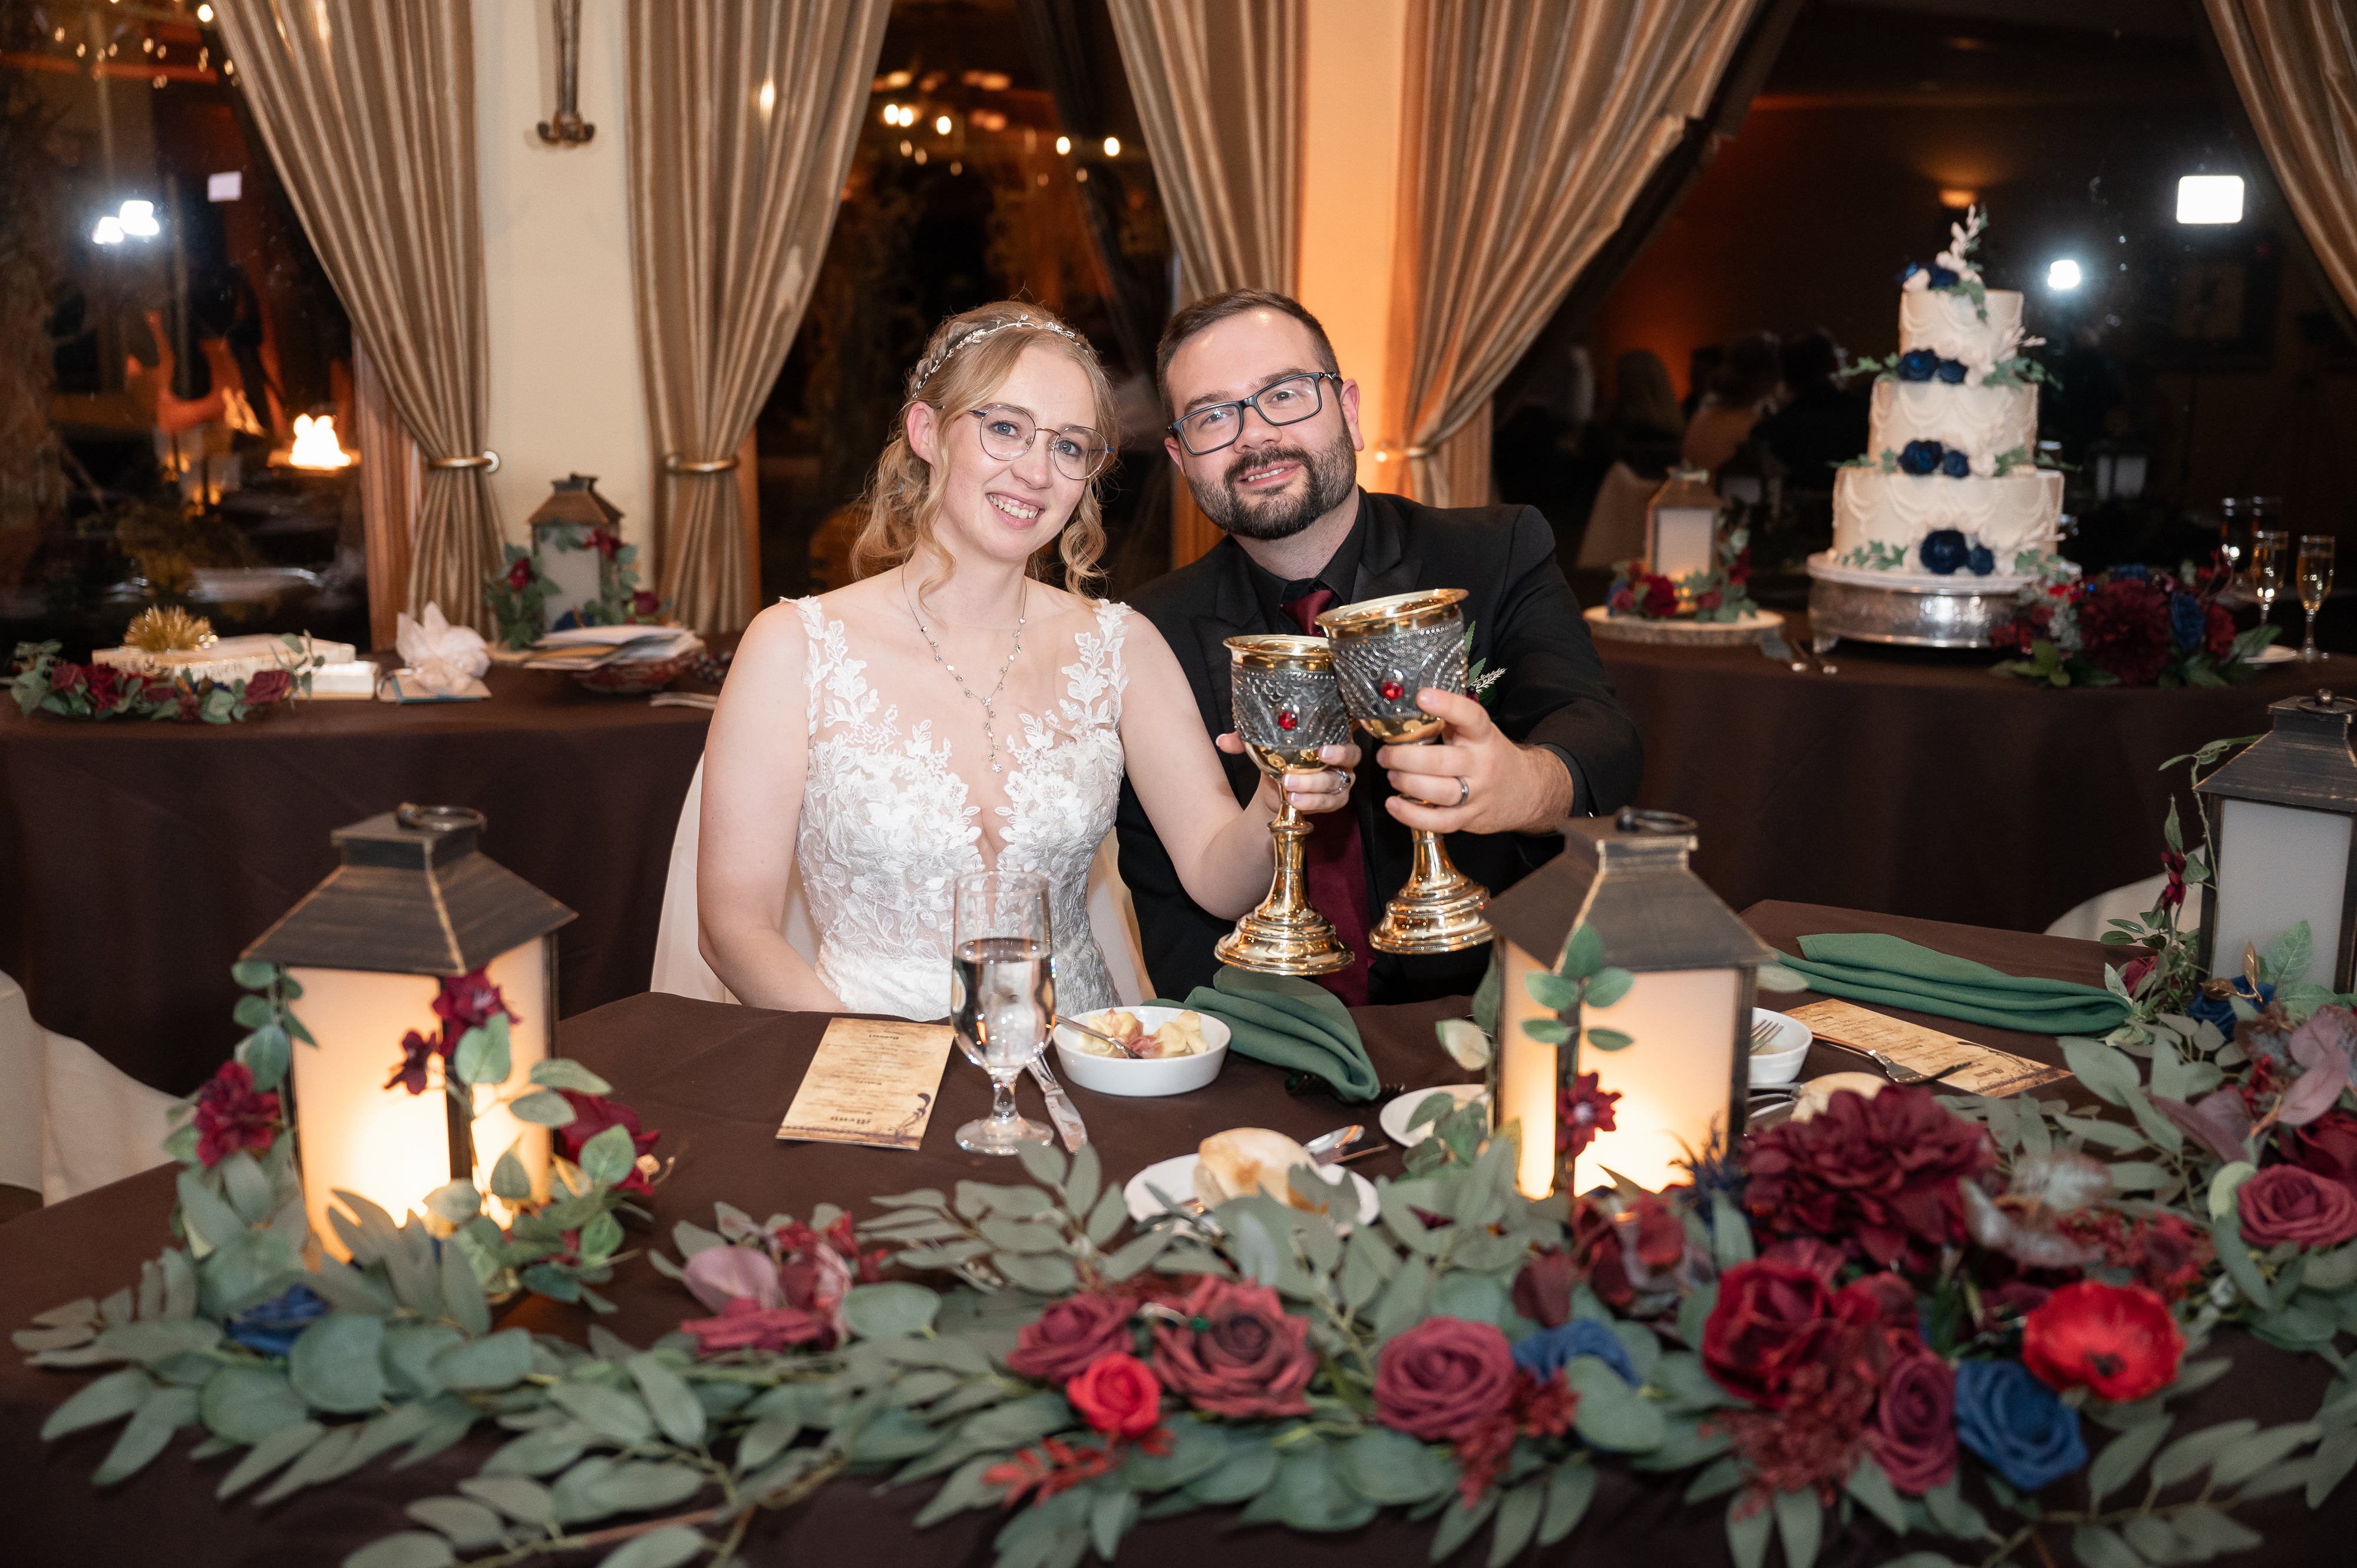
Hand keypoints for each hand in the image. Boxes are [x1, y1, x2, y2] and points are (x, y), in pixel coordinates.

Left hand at [1217, 732, 1361, 814]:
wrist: (1275, 789)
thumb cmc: (1277, 757)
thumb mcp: (1261, 746)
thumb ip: (1244, 741)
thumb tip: (1223, 741)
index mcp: (1331, 734)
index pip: (1348, 729)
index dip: (1343, 734)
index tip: (1323, 746)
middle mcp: (1342, 756)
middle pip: (1350, 756)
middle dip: (1333, 758)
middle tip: (1309, 762)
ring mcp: (1341, 779)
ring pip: (1337, 782)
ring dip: (1314, 786)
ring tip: (1290, 788)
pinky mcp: (1336, 799)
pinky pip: (1331, 802)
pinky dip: (1313, 802)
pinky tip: (1296, 802)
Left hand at [1378, 690, 1574, 834]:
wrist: (1526, 790)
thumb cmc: (1490, 756)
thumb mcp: (1478, 734)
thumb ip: (1449, 723)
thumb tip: (1406, 709)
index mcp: (1483, 736)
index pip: (1470, 716)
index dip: (1446, 705)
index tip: (1422, 696)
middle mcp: (1481, 764)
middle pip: (1440, 761)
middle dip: (1404, 757)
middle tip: (1385, 754)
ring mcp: (1477, 793)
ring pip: (1438, 791)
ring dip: (1406, 783)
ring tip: (1391, 775)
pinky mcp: (1469, 817)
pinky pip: (1439, 821)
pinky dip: (1412, 815)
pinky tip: (1394, 804)